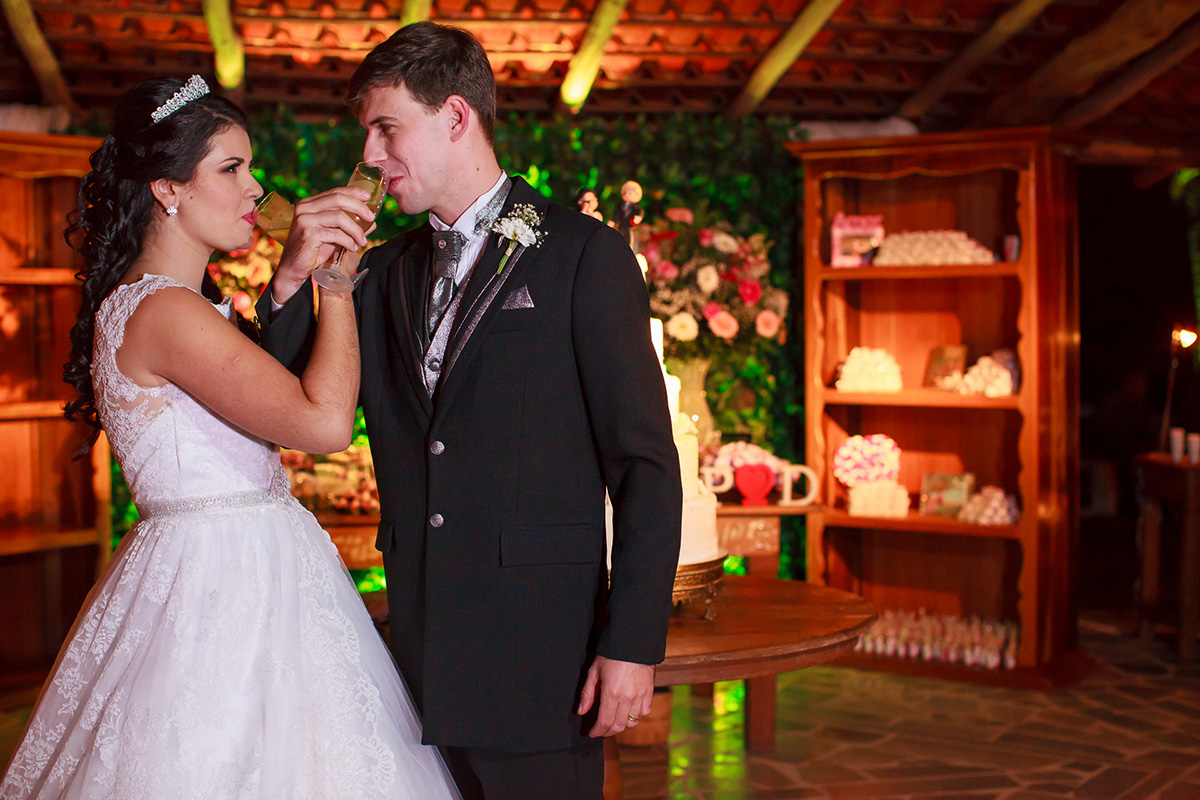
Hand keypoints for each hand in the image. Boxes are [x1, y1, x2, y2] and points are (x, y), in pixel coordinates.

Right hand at [272, 186, 376, 303]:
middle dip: (359, 208)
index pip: (334, 192)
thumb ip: (349, 227)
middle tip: (371, 218)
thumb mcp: (333, 235)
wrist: (294, 269)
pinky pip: (336, 234)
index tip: (368, 197)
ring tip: (362, 241)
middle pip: (338, 199)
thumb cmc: (313, 251)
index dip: (353, 192)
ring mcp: (305, 220)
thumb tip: (372, 223)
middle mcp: (305, 208)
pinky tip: (352, 248)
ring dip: (356, 230)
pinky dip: (348, 241)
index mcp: (309, 204)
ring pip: (339, 217)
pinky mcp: (308, 234)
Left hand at [576, 655, 654, 736]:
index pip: (605, 721)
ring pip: (632, 722)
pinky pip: (644, 712)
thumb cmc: (612, 654)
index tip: (592, 732)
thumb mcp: (594, 670)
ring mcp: (641, 695)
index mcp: (612, 692)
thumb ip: (588, 693)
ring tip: (614, 721)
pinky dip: (636, 716)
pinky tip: (628, 712)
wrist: (634, 641)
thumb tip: (582, 711)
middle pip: (619, 726)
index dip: (597, 731)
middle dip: (607, 732)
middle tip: (601, 730)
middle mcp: (628, 697)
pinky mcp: (650, 691)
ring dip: (622, 725)